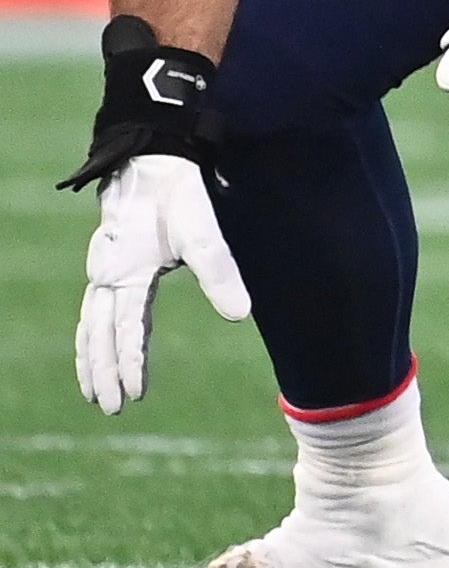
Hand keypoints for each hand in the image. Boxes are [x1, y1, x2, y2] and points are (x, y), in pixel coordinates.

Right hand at [76, 153, 249, 413]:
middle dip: (103, 373)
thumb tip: (239, 315)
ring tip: (95, 394)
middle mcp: (106, 277)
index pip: (127, 329)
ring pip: (90, 328)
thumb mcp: (203, 232)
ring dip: (92, 361)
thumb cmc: (177, 196)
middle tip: (111, 408)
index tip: (134, 393)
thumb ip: (219, 273)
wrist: (151, 159)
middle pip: (99, 336)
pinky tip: (96, 351)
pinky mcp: (106, 266)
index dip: (130, 362)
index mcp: (127, 273)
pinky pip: (92, 312)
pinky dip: (91, 338)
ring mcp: (101, 272)